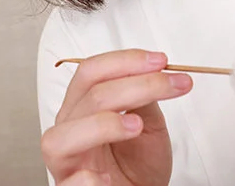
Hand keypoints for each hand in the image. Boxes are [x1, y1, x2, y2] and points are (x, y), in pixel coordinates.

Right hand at [42, 49, 193, 185]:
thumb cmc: (138, 163)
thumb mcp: (148, 121)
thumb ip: (144, 96)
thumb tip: (154, 70)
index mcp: (82, 106)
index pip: (92, 71)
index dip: (127, 61)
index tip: (161, 61)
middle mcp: (69, 129)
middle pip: (91, 96)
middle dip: (137, 85)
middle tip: (170, 85)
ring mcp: (66, 161)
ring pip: (64, 136)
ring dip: (103, 125)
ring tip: (135, 126)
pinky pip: (71, 183)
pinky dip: (89, 178)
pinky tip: (108, 177)